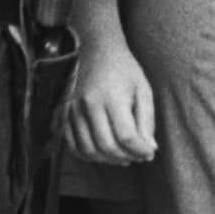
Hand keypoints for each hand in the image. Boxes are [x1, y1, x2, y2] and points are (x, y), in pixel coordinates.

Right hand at [67, 38, 158, 163]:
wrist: (99, 53)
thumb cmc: (126, 72)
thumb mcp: (144, 91)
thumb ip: (147, 121)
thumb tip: (150, 149)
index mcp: (112, 97)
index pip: (126, 136)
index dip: (139, 150)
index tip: (149, 154)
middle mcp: (89, 105)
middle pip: (106, 146)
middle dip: (125, 157)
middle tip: (138, 157)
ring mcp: (73, 110)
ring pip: (89, 150)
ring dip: (108, 160)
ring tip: (124, 157)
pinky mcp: (65, 114)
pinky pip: (73, 145)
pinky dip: (88, 156)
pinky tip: (104, 154)